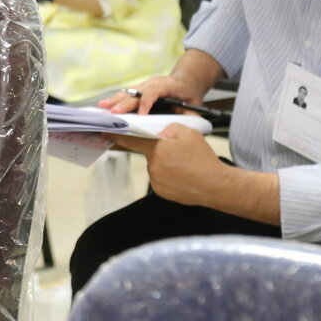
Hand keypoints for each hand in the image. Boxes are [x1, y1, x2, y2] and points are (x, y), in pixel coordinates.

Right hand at [99, 71, 207, 114]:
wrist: (186, 80)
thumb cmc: (189, 93)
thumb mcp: (195, 104)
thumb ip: (191, 116)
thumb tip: (188, 127)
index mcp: (167, 85)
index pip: (154, 91)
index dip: (147, 102)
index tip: (141, 114)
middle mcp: (153, 82)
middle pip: (137, 92)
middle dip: (125, 103)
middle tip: (114, 113)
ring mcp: (145, 84)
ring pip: (128, 92)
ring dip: (115, 100)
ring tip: (102, 107)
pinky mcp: (140, 89)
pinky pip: (127, 94)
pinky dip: (116, 100)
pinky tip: (105, 106)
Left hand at [108, 124, 227, 206]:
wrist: (216, 185)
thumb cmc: (203, 159)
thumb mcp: (189, 133)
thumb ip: (169, 128)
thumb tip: (160, 134)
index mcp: (157, 148)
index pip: (132, 139)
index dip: (118, 135)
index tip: (105, 131)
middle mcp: (153, 165)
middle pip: (150, 153)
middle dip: (160, 151)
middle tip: (179, 154)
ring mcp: (156, 180)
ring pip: (155, 166)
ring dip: (165, 164)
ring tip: (184, 166)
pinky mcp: (161, 191)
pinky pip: (160, 179)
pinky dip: (168, 176)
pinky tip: (183, 176)